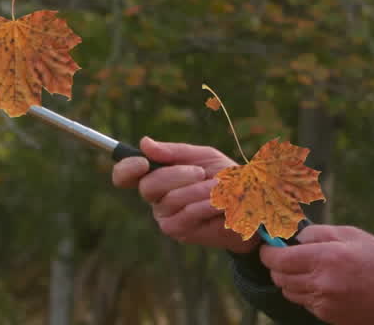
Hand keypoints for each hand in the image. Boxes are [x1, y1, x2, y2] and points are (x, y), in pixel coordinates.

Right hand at [111, 136, 258, 253]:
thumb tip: (144, 143)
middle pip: (148, 185)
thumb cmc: (224, 177)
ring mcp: (165, 215)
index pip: (126, 175)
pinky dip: (206, 204)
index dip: (126, 169)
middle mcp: (156, 197)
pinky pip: (186, 214)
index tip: (142, 162)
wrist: (248, 201)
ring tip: (218, 186)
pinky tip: (218, 202)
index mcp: (157, 175)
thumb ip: (175, 152)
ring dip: (199, 189)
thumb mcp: (203, 157)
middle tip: (200, 172)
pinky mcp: (178, 230)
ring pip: (170, 199)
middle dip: (176, 175)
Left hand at [260, 225, 373, 324]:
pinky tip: (321, 284)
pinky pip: (304, 303)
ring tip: (307, 270)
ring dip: (290, 281)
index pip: (280, 259)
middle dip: (278, 267)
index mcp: (326, 257)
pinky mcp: (327, 315)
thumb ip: (319, 233)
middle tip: (286, 258)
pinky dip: (306, 293)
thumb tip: (294, 238)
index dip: (268, 253)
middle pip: (280, 278)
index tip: (268, 248)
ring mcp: (323, 302)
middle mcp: (321, 282)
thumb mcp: (351, 235)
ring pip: (289, 292)